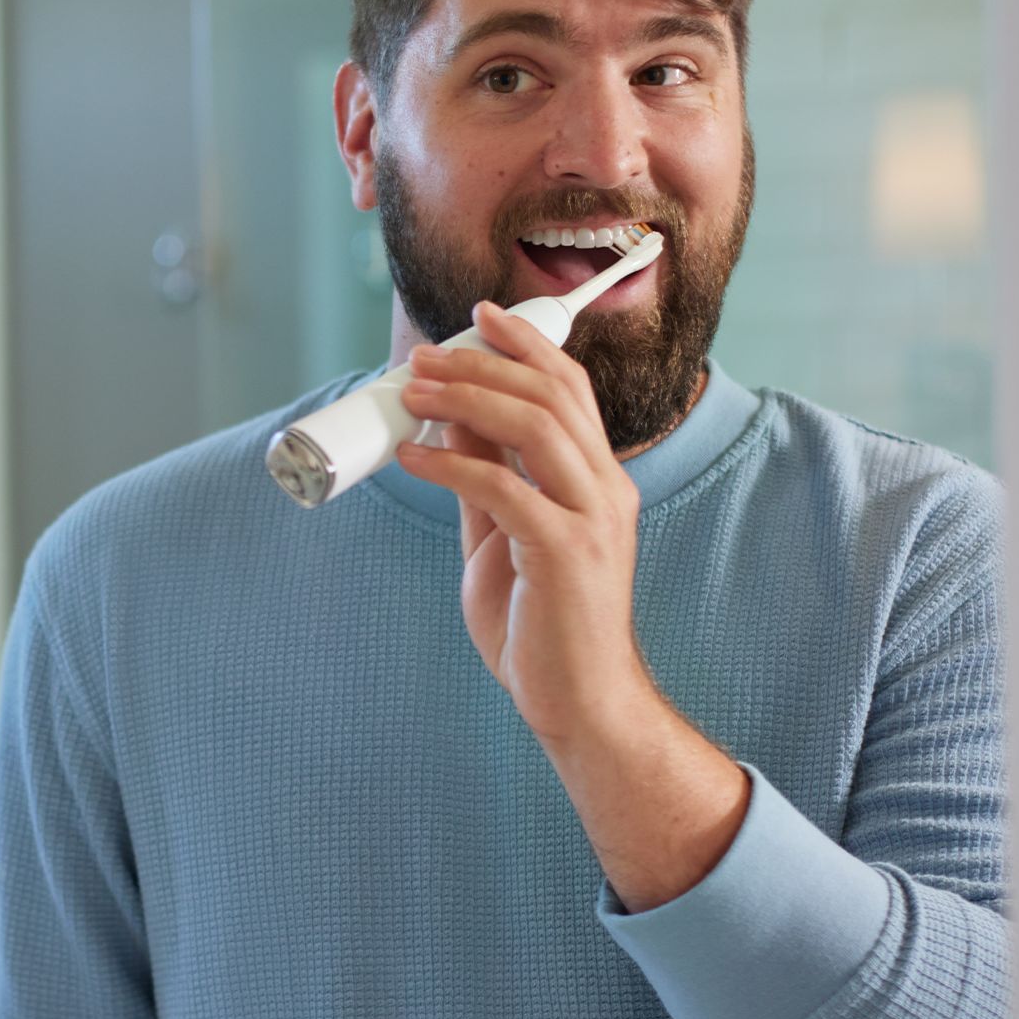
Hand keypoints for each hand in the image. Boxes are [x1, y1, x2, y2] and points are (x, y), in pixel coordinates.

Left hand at [395, 301, 746, 907]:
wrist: (579, 701)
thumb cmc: (544, 625)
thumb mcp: (505, 535)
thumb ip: (487, 477)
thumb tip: (451, 415)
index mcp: (599, 479)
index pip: (570, 388)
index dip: (526, 343)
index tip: (479, 316)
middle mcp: (605, 488)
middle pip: (551, 392)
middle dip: (482, 362)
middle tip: (422, 357)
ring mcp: (591, 518)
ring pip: (534, 424)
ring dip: (465, 396)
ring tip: (412, 391)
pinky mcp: (564, 552)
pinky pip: (501, 486)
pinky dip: (450, 461)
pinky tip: (412, 456)